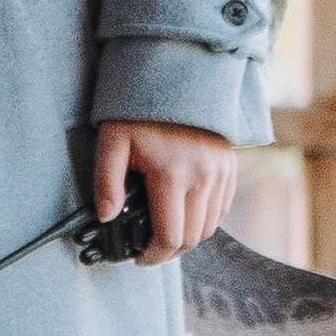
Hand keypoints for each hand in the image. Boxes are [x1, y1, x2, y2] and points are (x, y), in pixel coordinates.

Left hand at [95, 118, 236, 267]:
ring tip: (164, 234)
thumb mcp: (112, 141)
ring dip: (187, 238)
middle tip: (148, 250)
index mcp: (172, 175)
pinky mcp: (229, 167)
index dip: (153, 256)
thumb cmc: (139, 110)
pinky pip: (221, 209)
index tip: (139, 258)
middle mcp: (203, 178)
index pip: (170, 237)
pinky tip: (183, 216)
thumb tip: (106, 217)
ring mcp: (221, 173)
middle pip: (192, 238)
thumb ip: (106, 182)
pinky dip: (204, 220)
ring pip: (209, 227)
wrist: (177, 77)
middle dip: (169, 251)